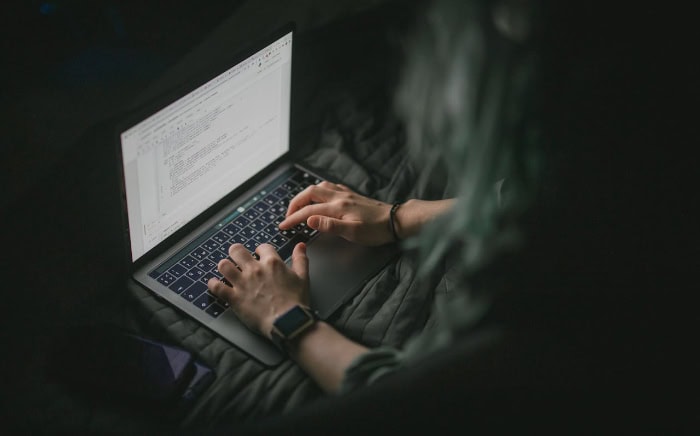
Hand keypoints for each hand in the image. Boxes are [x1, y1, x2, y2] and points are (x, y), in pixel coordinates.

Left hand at [207, 243, 308, 338]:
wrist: (288, 322)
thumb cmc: (296, 302)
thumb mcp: (303, 278)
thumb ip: (301, 259)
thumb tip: (300, 246)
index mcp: (272, 263)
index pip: (262, 247)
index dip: (260, 250)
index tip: (259, 255)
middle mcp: (255, 270)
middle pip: (237, 250)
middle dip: (236, 252)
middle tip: (237, 258)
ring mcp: (242, 283)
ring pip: (224, 265)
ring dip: (224, 267)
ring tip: (226, 270)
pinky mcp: (234, 298)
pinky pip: (216, 287)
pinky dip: (213, 285)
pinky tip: (214, 284)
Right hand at [279, 182, 393, 245]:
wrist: (396, 220)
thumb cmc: (376, 230)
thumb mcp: (353, 232)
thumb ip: (330, 226)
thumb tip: (309, 220)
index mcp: (337, 207)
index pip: (308, 211)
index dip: (293, 218)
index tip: (283, 226)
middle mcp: (339, 196)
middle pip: (310, 193)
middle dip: (295, 203)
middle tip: (288, 215)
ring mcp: (346, 194)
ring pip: (319, 187)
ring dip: (306, 195)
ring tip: (300, 206)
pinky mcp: (352, 195)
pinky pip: (331, 187)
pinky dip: (320, 191)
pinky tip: (321, 197)